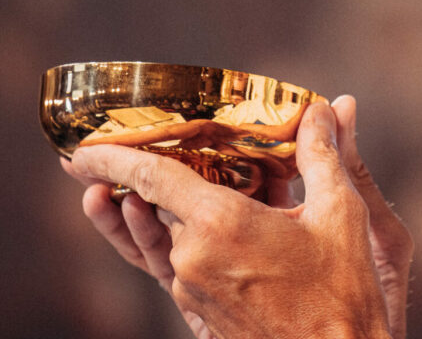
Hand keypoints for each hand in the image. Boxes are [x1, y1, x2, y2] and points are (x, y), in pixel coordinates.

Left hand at [64, 96, 411, 338]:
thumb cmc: (342, 294)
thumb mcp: (341, 212)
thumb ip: (324, 153)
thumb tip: (332, 108)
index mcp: (221, 224)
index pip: (150, 176)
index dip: (112, 155)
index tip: (79, 148)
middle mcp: (193, 258)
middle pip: (152, 204)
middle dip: (137, 177)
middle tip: (116, 152)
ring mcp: (192, 290)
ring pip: (157, 239)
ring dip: (138, 214)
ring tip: (111, 194)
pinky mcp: (200, 313)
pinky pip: (166, 267)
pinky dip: (156, 242)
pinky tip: (165, 230)